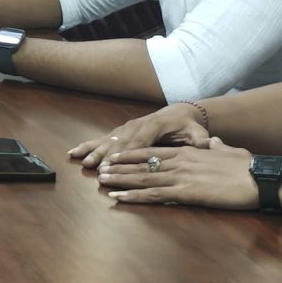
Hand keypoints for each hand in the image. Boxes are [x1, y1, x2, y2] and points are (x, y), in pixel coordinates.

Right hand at [69, 103, 211, 170]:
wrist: (180, 113)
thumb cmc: (189, 127)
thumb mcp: (197, 132)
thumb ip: (200, 139)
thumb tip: (207, 143)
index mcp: (155, 125)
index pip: (140, 141)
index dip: (128, 153)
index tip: (117, 163)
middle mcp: (137, 125)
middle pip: (120, 142)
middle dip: (108, 156)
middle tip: (98, 169)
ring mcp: (127, 127)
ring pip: (109, 140)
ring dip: (96, 152)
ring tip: (85, 163)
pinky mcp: (121, 131)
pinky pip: (102, 138)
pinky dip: (88, 146)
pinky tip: (74, 152)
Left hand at [95, 142, 257, 210]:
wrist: (260, 178)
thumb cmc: (249, 168)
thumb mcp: (230, 152)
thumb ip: (218, 147)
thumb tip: (216, 142)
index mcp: (190, 152)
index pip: (154, 151)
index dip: (133, 153)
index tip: (117, 155)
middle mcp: (181, 161)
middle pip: (143, 163)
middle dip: (120, 166)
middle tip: (100, 169)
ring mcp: (182, 176)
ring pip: (143, 177)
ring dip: (121, 179)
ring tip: (102, 181)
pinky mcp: (186, 192)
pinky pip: (154, 194)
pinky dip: (134, 195)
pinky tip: (120, 197)